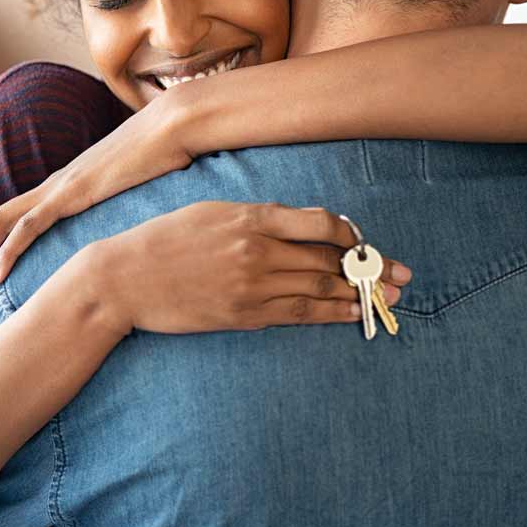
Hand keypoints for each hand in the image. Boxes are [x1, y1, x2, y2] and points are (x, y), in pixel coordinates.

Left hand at [0, 92, 193, 293]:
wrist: (174, 126)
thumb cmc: (166, 156)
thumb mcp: (141, 191)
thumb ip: (129, 208)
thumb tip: (142, 233)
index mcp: (68, 185)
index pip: (19, 215)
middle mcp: (56, 184)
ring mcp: (61, 186)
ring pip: (2, 221)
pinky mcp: (72, 192)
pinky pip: (28, 225)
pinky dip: (8, 250)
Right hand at [71, 202, 411, 336]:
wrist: (124, 278)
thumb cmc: (162, 239)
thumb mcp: (208, 211)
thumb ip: (253, 216)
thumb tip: (295, 225)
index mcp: (249, 217)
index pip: (320, 223)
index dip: (350, 233)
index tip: (361, 240)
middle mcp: (257, 250)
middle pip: (330, 259)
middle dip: (370, 267)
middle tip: (401, 274)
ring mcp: (252, 285)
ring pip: (321, 288)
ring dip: (360, 293)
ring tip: (388, 296)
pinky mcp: (244, 315)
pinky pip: (299, 314)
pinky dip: (331, 314)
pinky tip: (352, 314)